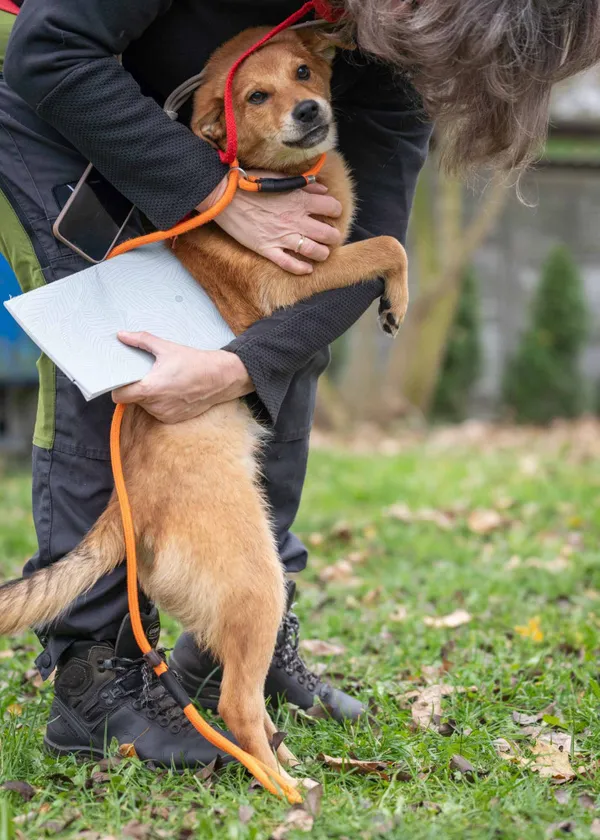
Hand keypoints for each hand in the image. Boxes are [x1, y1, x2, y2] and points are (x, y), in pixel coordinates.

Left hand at [112, 331, 251, 423]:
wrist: (220, 377)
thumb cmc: (194, 362)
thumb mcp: (166, 348)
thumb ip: (141, 341)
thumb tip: (122, 335)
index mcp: (150, 388)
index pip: (119, 397)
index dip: (118, 388)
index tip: (123, 380)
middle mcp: (156, 405)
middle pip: (132, 400)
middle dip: (136, 389)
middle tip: (147, 376)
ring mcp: (165, 414)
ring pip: (145, 407)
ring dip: (149, 397)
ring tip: (163, 383)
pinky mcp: (173, 420)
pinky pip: (158, 412)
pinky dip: (161, 404)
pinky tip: (172, 392)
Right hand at [197, 172, 341, 274]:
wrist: (224, 196)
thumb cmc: (250, 183)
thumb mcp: (279, 178)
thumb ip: (303, 184)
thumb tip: (322, 189)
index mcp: (300, 200)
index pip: (332, 207)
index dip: (335, 211)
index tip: (331, 213)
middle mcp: (295, 220)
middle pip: (328, 234)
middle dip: (333, 236)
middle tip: (329, 237)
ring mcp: (282, 237)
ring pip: (314, 251)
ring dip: (322, 253)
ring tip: (321, 252)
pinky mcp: (268, 249)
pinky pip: (289, 264)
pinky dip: (302, 269)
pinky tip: (307, 268)